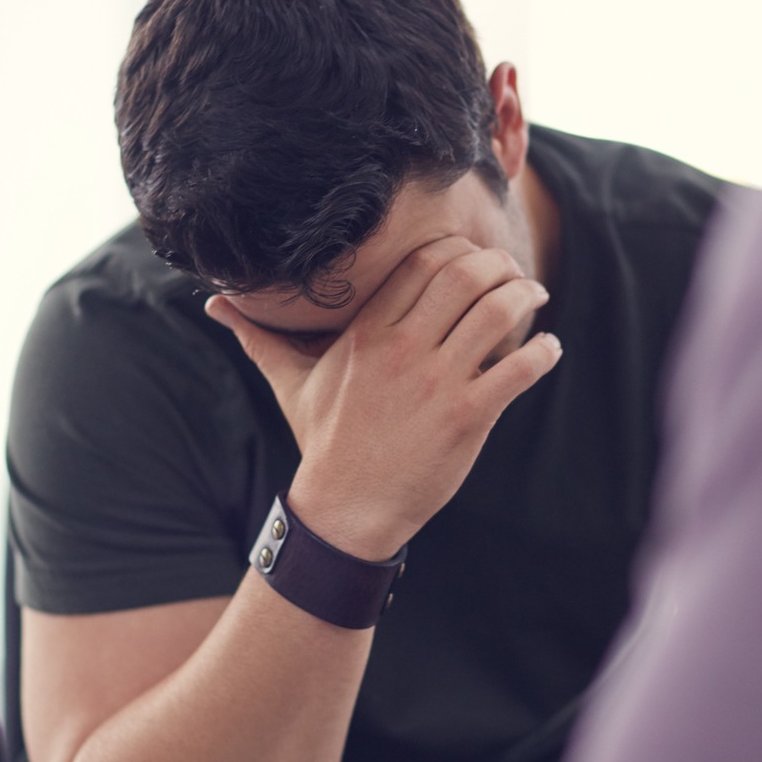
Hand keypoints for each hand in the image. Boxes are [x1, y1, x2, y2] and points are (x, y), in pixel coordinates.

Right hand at [205, 238, 561, 557]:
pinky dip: (542, 352)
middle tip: (515, 276)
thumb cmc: (323, 441)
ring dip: (526, 297)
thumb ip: (258, 337)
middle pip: (464, 275)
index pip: (423, 261)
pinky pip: (518, 369)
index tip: (474, 260)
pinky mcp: (466, 418)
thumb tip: (213, 306)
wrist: (345, 512)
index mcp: (365, 332)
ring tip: (536, 300)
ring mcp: (435, 383)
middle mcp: (401, 349)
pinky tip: (548, 349)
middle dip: (499, 265)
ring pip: (496, 312)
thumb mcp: (290, 382)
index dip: (458, 250)